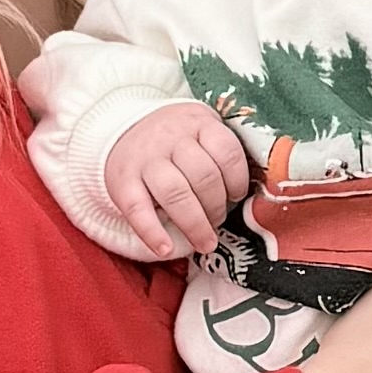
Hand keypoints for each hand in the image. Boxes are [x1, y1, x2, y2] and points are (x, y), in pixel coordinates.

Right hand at [102, 100, 251, 258]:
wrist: (123, 129)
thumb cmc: (176, 139)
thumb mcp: (201, 130)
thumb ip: (222, 153)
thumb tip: (250, 195)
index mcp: (198, 123)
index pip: (226, 151)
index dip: (238, 179)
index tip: (237, 196)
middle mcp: (170, 138)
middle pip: (203, 176)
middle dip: (217, 208)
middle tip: (218, 223)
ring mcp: (145, 159)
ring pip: (175, 193)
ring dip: (195, 225)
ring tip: (205, 243)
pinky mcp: (122, 181)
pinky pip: (137, 209)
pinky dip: (152, 233)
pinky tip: (166, 249)